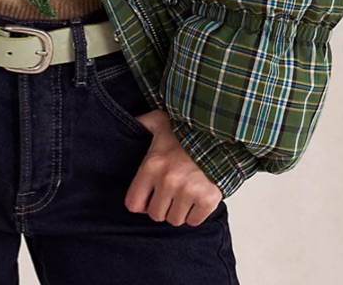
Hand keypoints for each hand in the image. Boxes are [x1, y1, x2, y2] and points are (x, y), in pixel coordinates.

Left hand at [124, 108, 222, 226]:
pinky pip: (194, 221)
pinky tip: (196, 197)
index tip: (148, 196)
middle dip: (161, 206)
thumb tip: (124, 123)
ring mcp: (188, 192)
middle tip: (169, 193)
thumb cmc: (186, 130)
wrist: (218, 133)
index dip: (140, 202)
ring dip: (178, 210)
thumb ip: (140, 124)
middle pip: (155, 214)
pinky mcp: (207, 199)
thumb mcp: (157, 121)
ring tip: (183, 193)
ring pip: (175, 220)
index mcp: (152, 165)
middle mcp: (168, 181)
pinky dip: (195, 213)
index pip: (133, 204)